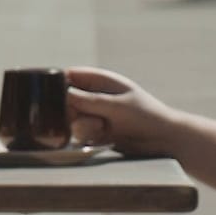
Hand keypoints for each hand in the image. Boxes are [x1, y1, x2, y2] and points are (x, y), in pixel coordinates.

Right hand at [65, 67, 182, 157]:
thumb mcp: (116, 106)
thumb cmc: (145, 116)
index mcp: (101, 80)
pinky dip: (87, 135)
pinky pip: (79, 132)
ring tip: (101, 128)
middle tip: (82, 116)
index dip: (58, 83)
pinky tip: (102, 136)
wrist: (163, 140)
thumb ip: (89, 101)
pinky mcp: (95, 131)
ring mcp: (94, 113)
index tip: (52, 96)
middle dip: (70, 110)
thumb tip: (63, 95)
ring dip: (82, 125)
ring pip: (70, 118)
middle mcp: (94, 95)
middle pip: (64, 99)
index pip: (70, 75)